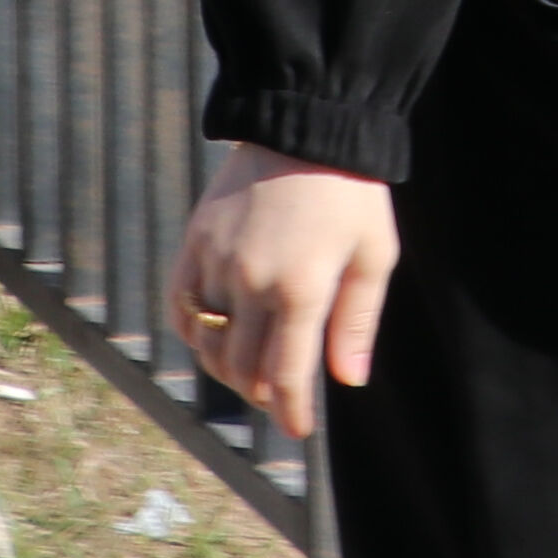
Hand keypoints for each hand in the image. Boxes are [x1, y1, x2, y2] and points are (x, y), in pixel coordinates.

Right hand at [173, 143, 397, 440]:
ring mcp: (217, 263)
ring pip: (207, 343)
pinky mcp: (195, 243)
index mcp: (302, 290)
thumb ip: (357, 322)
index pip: (286, 375)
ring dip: (226, 368)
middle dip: (260, 393)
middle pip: (241, 368)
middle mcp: (252, 283)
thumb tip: (346, 381)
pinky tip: (213, 336)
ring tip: (249, 369)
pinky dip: (193, 332)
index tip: (296, 429)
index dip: (289, 411)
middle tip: (277, 396)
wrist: (307, 128)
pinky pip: (181, 306)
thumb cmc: (353, 195)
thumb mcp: (375, 255)